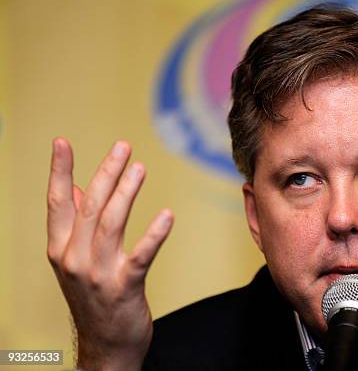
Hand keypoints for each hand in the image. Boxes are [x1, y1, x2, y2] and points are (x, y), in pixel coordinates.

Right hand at [46, 138, 172, 370]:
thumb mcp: (76, 261)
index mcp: (60, 249)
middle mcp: (73, 259)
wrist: (105, 346)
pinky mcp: (124, 288)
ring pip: (110, 225)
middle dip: (105, 173)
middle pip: (89, 207)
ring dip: (126, 193)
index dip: (59, 172)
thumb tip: (80, 188)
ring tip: (139, 168)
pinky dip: (154, 235)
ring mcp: (98, 275)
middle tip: (123, 147)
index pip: (57, 204)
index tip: (61, 142)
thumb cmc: (94, 297)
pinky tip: (167, 215)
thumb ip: (75, 225)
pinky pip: (141, 256)